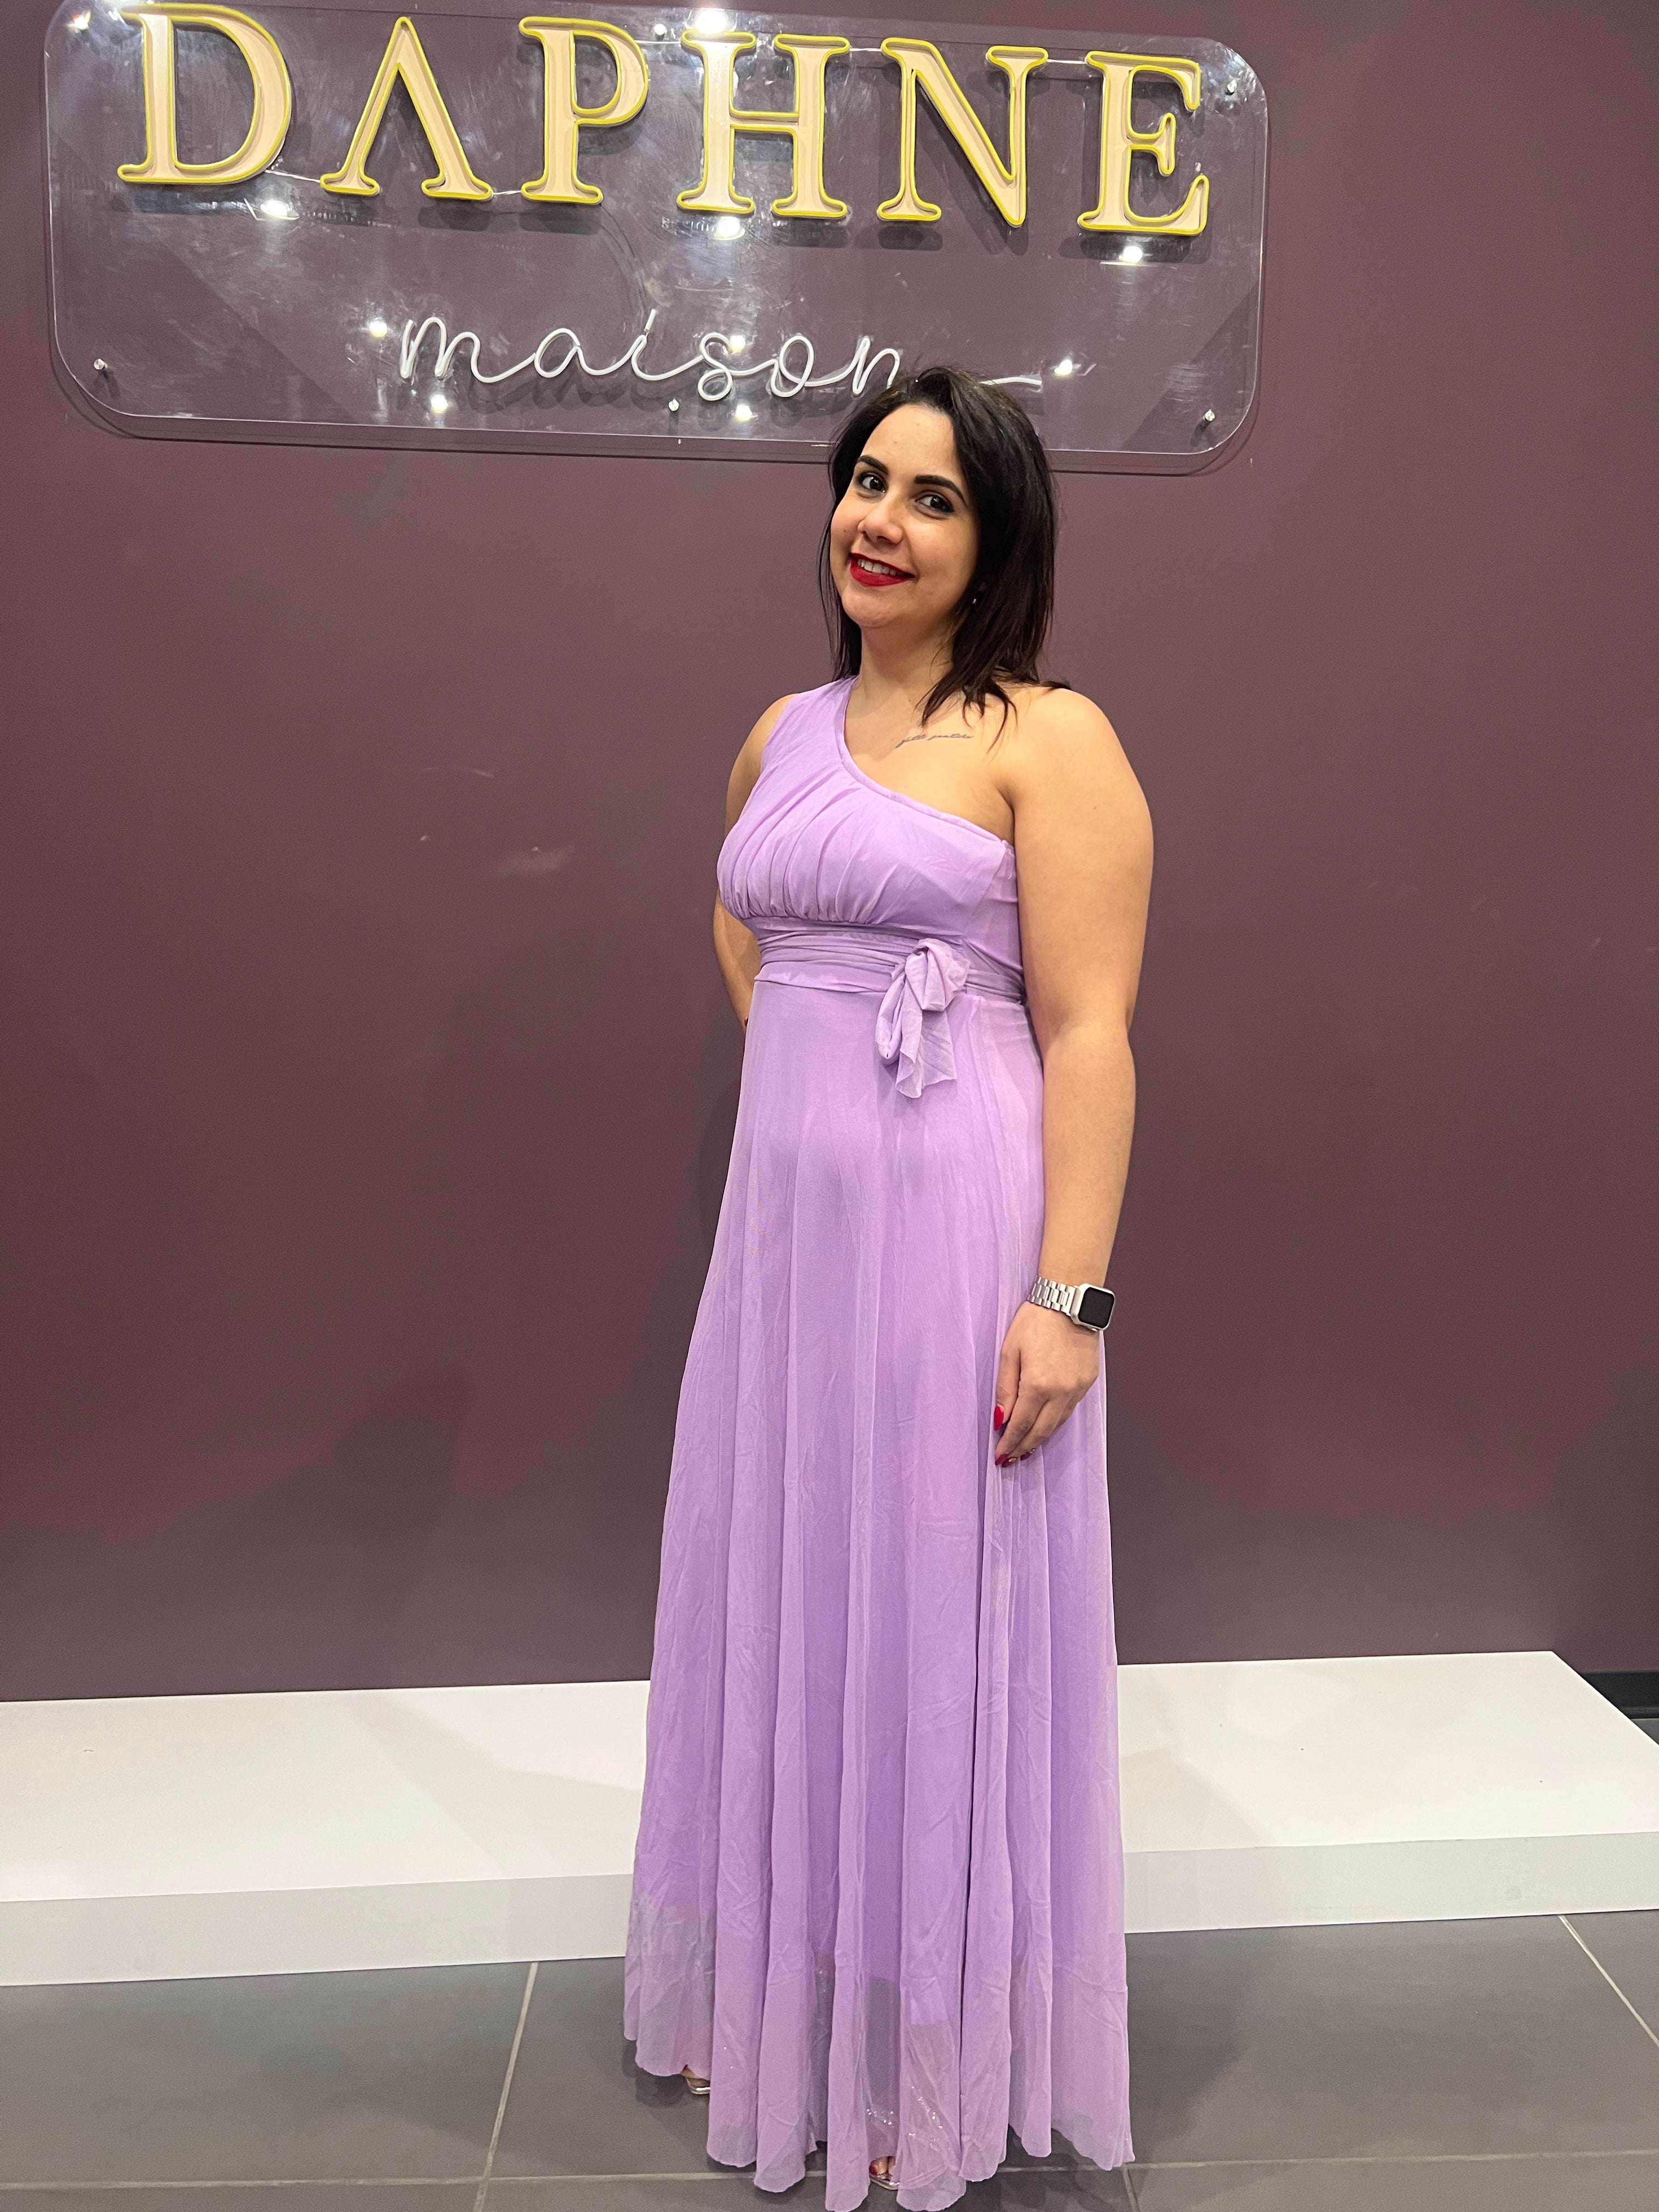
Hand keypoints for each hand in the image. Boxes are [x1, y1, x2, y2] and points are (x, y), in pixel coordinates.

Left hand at [993, 1300, 1101, 1463]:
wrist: (1068, 1301)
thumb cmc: (1035, 1321)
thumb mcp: (1009, 1352)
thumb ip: (1005, 1389)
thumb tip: (1000, 1419)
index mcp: (1038, 1385)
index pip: (1021, 1425)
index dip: (1009, 1444)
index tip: (1000, 1457)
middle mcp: (1061, 1392)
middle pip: (1041, 1431)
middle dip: (1024, 1448)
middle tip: (1011, 1460)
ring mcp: (1078, 1388)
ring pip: (1058, 1424)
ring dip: (1041, 1438)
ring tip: (1026, 1449)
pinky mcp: (1088, 1382)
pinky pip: (1070, 1409)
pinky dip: (1056, 1421)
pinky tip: (1046, 1425)